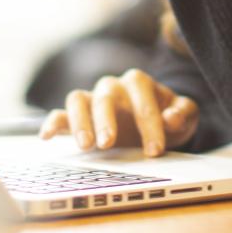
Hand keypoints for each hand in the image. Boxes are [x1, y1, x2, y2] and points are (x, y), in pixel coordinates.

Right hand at [40, 69, 198, 157]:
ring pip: (78, 100)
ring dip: (80, 122)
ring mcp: (93, 100)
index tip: (154, 150)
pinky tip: (46, 137)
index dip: (150, 125)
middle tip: (109, 144)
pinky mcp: (78, 116)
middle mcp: (113, 87)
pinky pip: (60, 114)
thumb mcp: (185, 117)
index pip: (143, 100)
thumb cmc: (168, 119)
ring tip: (86, 146)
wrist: (154, 125)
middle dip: (106, 120)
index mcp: (139, 82)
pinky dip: (52, 123)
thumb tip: (171, 117)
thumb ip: (184, 113)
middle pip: (105, 97)